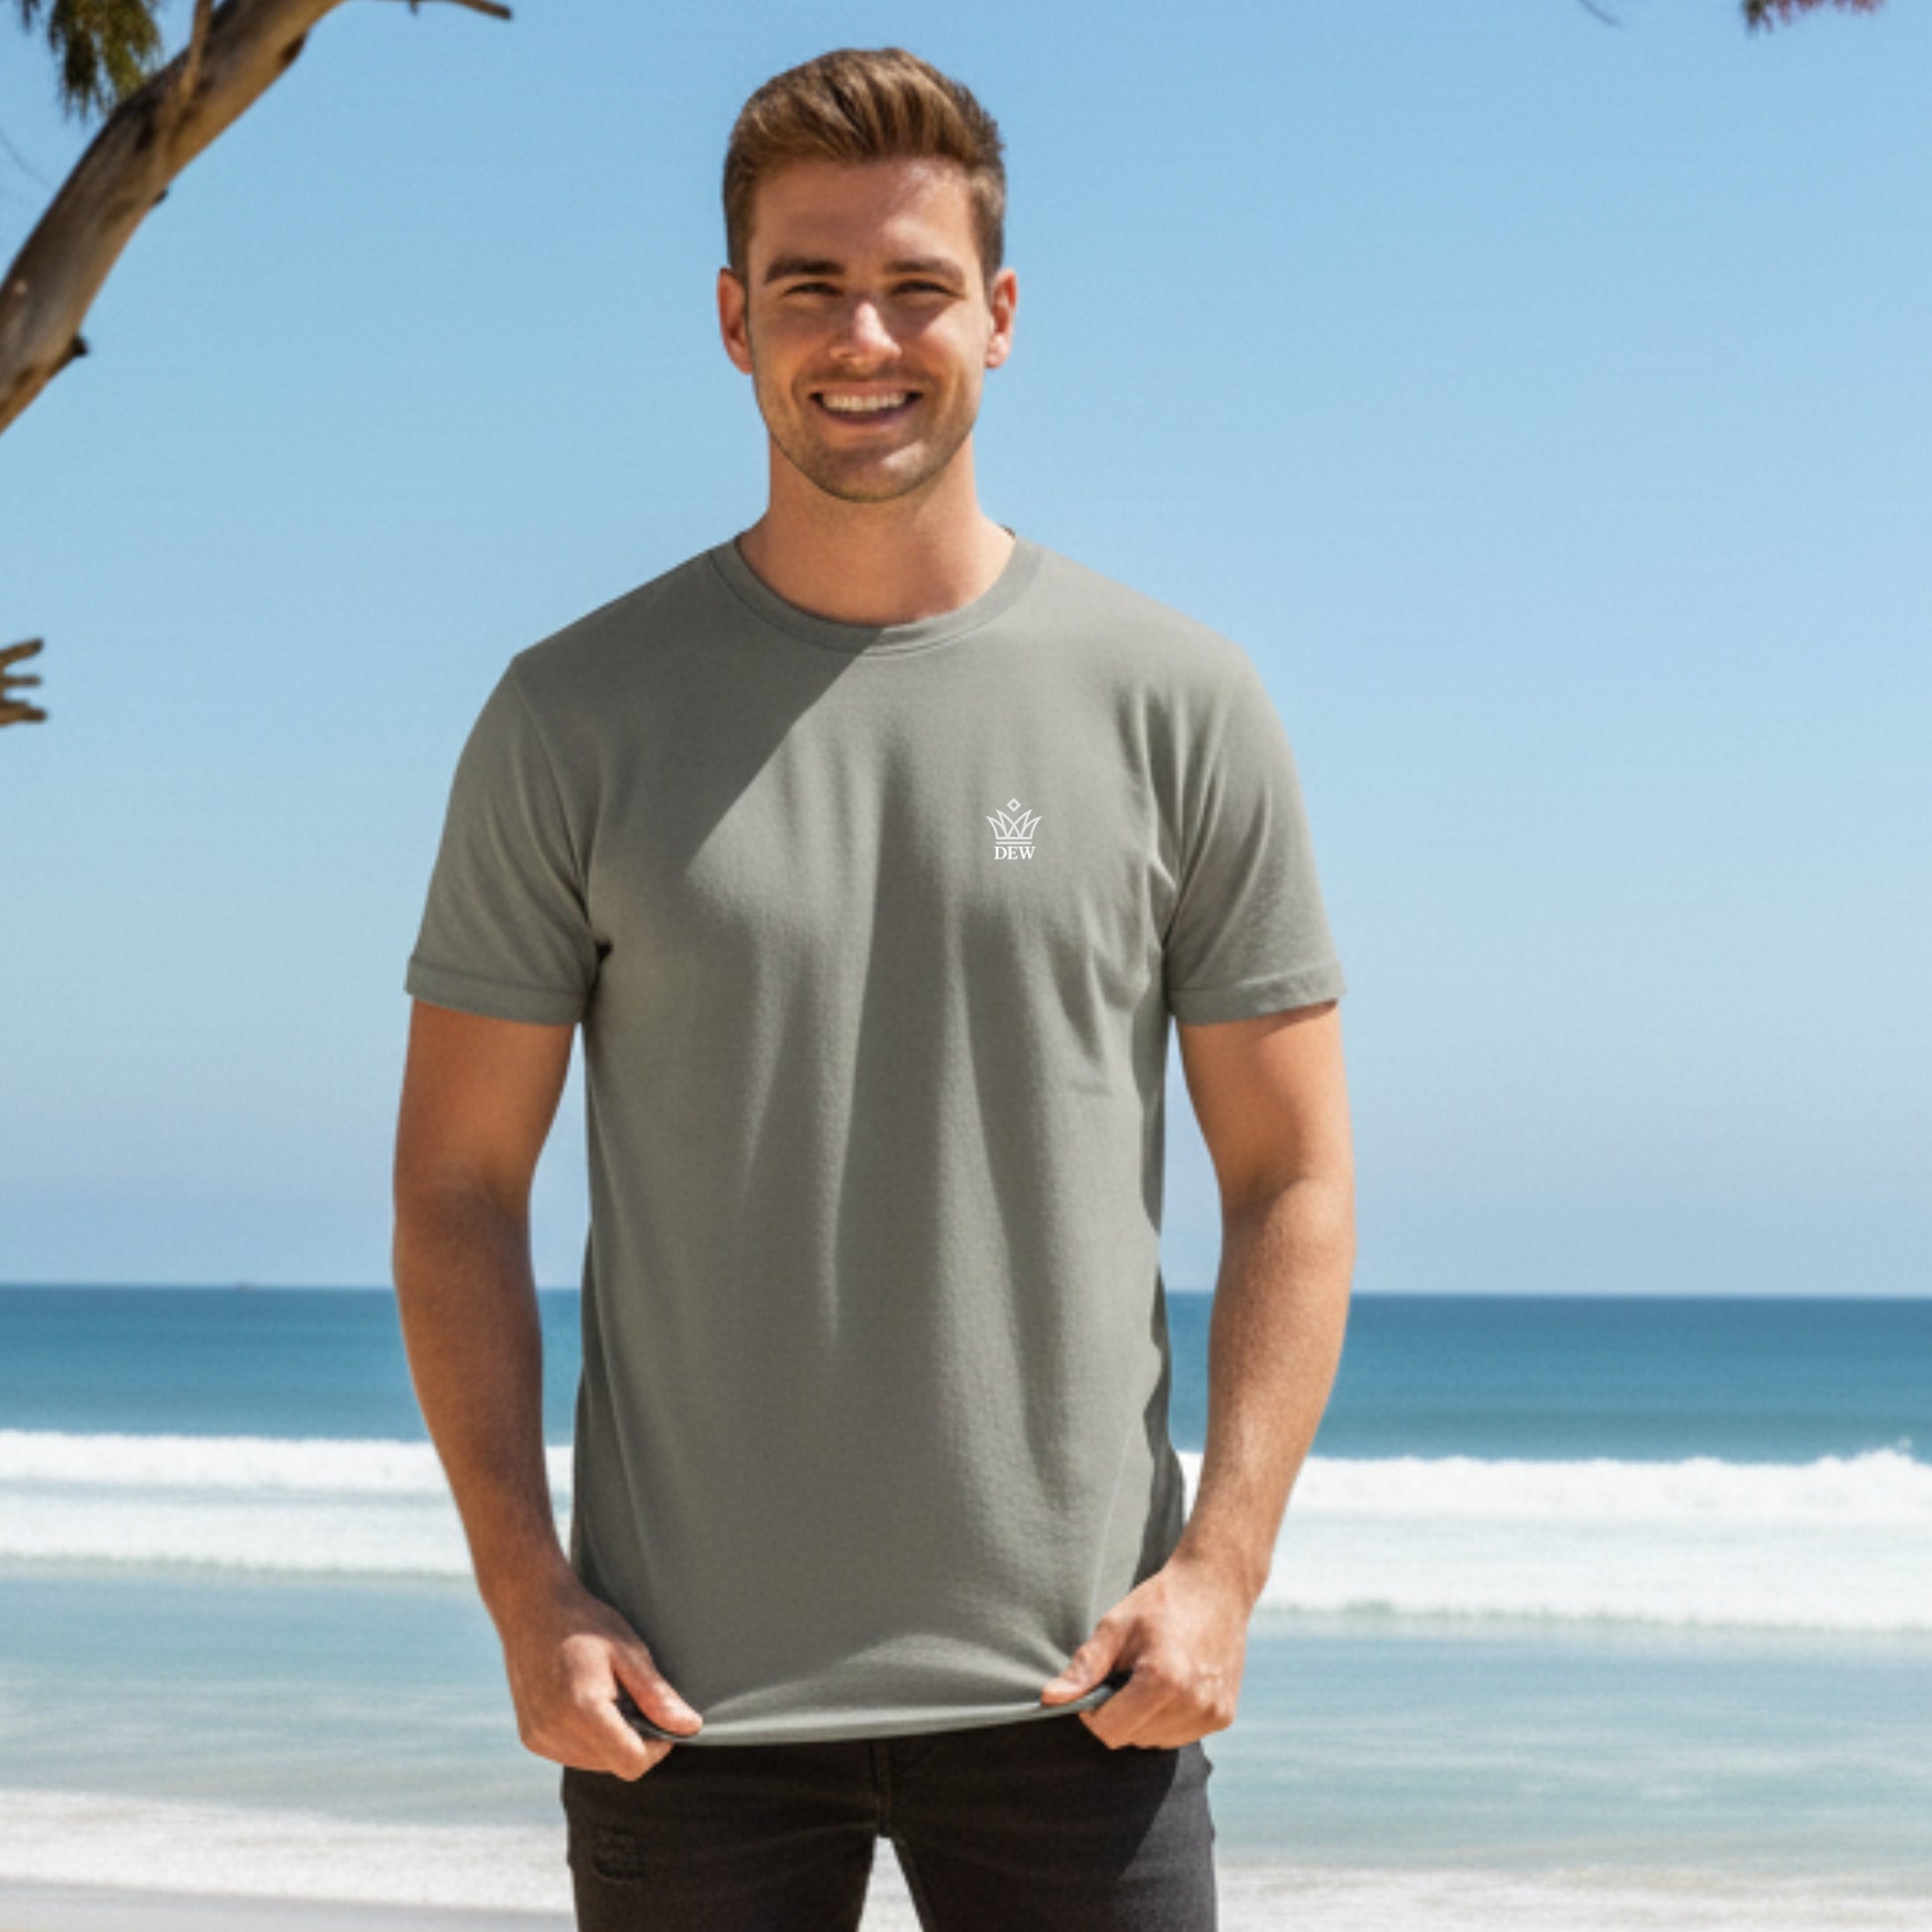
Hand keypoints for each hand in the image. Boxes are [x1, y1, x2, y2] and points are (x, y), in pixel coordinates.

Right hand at [496, 1569, 703, 1778]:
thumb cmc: (585, 1624)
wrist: (531, 1607)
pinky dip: (587, 1738)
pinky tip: (585, 1702)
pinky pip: (571, 1754)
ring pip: (594, 1763)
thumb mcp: (629, 1651)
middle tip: (631, 1697)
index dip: (656, 1747)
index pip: (632, 1763)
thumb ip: (657, 1696)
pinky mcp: (530, 1738)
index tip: (660, 1718)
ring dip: (610, 1741)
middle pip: (614, 1765)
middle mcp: (556, 1732)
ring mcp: (539, 1738)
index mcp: (584, 1711)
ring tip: (606, 1696)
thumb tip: (690, 1727)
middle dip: (633, 1740)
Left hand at [1037, 1550, 1251, 1749]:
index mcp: (1162, 1680)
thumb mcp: (1115, 1626)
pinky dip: (1168, 1718)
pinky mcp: (1224, 1716)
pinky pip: (1179, 1735)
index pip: (1110, 1731)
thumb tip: (1049, 1699)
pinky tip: (1174, 1684)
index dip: (1094, 1712)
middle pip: (1132, 1738)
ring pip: (1155, 1741)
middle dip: (1119, 1713)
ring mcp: (1211, 1713)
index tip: (1098, 1683)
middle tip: (1126, 1673)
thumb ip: (1084, 1668)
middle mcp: (1192, 1703)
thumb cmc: (1161, 1602)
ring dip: (1144, 1719)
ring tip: (1152, 1676)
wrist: (1215, 1587)